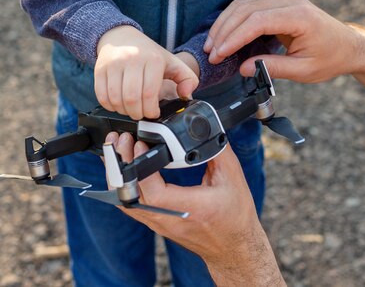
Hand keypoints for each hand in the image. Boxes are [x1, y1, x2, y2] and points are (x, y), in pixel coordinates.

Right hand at [94, 26, 198, 119]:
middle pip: (132, 98)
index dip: (151, 110)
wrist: (121, 36)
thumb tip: (186, 95)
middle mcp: (132, 59)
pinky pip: (102, 96)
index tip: (154, 113)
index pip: (150, 93)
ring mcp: (114, 64)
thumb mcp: (171, 62)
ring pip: (116, 99)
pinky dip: (110, 106)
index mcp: (153, 59)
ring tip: (130, 109)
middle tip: (141, 114)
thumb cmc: (148, 53)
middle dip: (137, 113)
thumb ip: (187, 78)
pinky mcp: (100, 69)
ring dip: (123, 111)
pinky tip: (118, 104)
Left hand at [105, 132, 284, 285]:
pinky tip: (124, 168)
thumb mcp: (233, 178)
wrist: (234, 249)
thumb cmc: (236, 217)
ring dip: (118, 175)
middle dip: (122, 164)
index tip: (139, 144)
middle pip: (132, 195)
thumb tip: (207, 126)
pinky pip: (131, 206)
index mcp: (191, 208)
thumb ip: (217, 150)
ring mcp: (161, 224)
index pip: (155, 192)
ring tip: (117, 149)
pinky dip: (123, 186)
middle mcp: (170, 219)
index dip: (142, 167)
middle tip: (122, 139)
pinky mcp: (157, 223)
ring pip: (126, 202)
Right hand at [203, 0, 361, 82]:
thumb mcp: (304, 70)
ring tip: (212, 46)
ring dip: (225, 25)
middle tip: (211, 54)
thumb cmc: (330, 58)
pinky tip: (223, 36)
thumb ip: (273, 68)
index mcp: (299, 16)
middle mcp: (290, 1)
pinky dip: (233, 21)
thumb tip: (243, 69)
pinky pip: (249, 7)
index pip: (258, 21)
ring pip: (244, 5)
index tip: (219, 54)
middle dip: (224, 32)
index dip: (234, 37)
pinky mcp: (278, 2)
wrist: (348, 45)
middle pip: (246, 9)